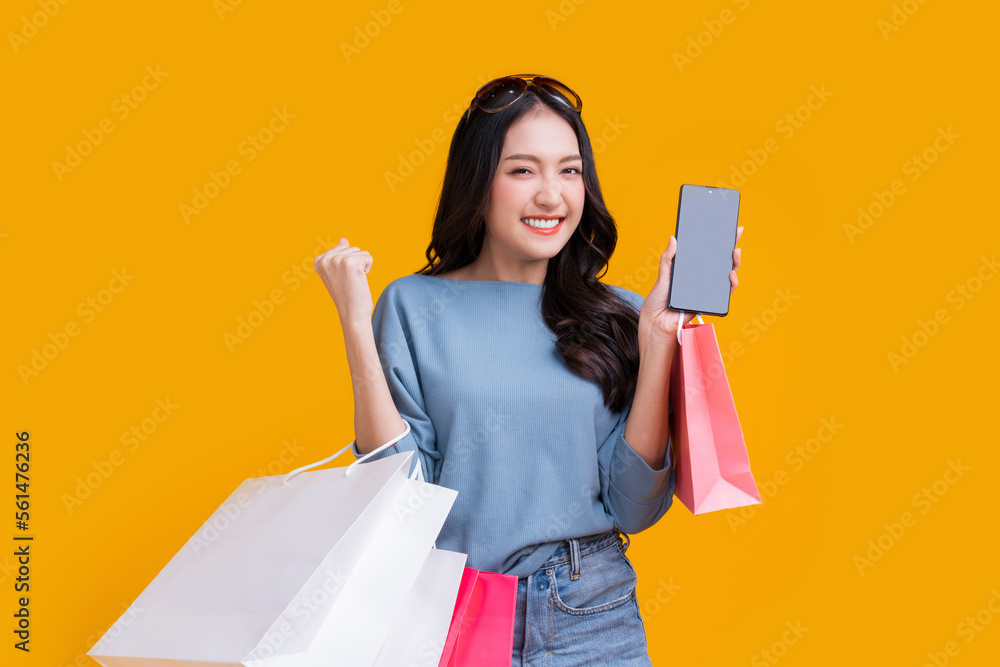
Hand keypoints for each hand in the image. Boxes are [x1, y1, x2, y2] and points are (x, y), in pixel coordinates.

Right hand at [314, 238, 374, 325]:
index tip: (343, 278)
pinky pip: (368, 257)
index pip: (343, 247)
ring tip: (354, 281)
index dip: (348, 264)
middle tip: (350, 281)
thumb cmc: (348, 295)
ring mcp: (337, 260)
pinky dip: (368, 269)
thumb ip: (339, 254)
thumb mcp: (340, 272)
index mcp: (318, 261)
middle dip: (356, 264)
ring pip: (361, 252)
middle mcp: (325, 259)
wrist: (352, 314)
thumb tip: (343, 239)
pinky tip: (360, 280)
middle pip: (352, 248)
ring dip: (362, 267)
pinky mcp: (350, 263)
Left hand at [638, 226, 743, 346]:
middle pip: (720, 262)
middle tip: (735, 235)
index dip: (718, 242)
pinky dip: (731, 283)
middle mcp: (701, 279)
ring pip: (727, 275)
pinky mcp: (710, 301)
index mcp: (691, 271)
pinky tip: (730, 274)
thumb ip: (668, 259)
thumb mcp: (663, 276)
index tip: (727, 227)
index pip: (707, 254)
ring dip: (734, 263)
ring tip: (734, 253)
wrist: (657, 322)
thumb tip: (673, 238)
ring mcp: (707, 289)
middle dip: (730, 248)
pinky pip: (725, 291)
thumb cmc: (658, 301)